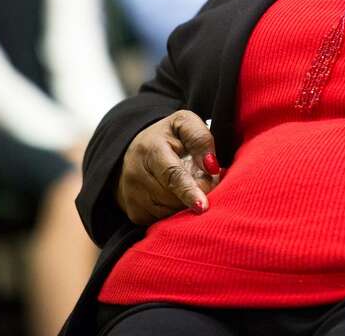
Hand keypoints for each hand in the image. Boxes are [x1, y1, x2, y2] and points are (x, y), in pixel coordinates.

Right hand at [116, 110, 222, 224]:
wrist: (133, 152)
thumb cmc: (167, 137)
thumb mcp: (183, 123)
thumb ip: (200, 138)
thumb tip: (211, 166)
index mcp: (151, 150)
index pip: (172, 174)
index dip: (188, 191)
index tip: (202, 206)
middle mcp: (136, 174)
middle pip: (175, 197)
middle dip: (195, 193)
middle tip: (202, 179)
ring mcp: (132, 196)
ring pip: (171, 212)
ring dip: (186, 203)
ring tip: (187, 184)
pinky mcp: (135, 213)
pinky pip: (164, 220)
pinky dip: (175, 211)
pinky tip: (175, 196)